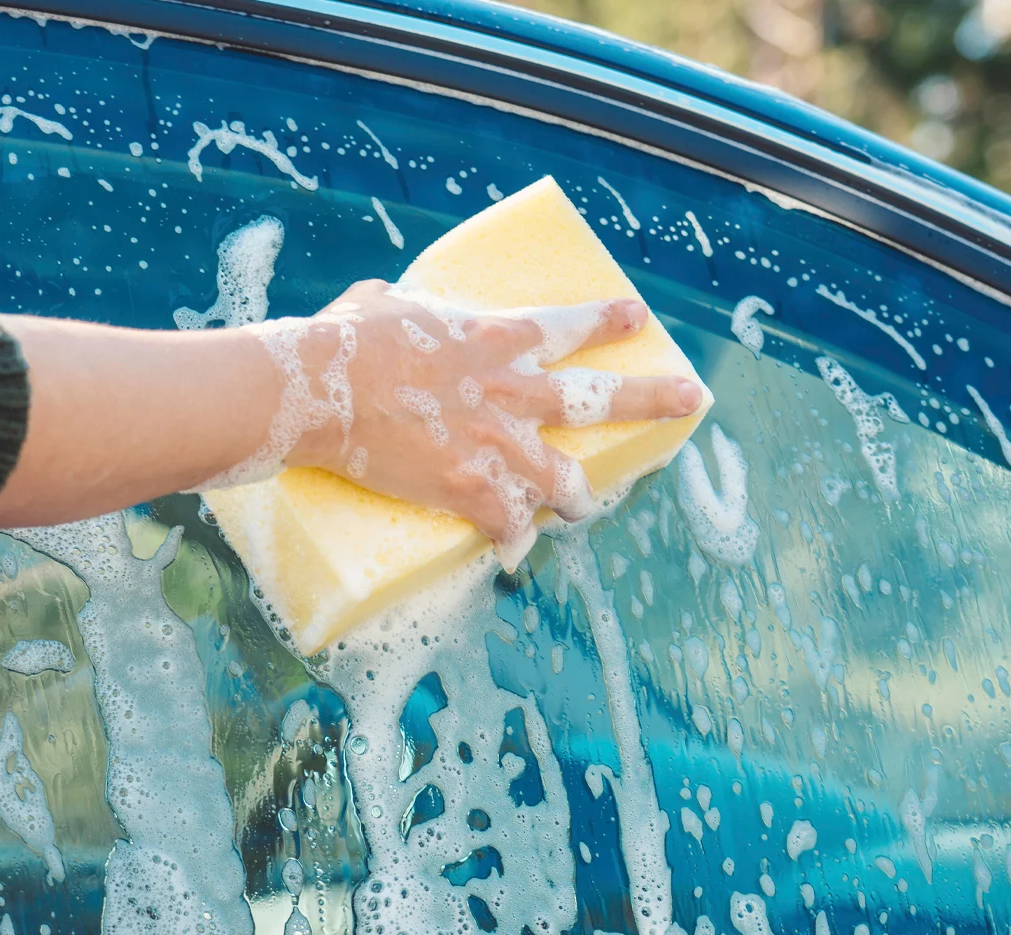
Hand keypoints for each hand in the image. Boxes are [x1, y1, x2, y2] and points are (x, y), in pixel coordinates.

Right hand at [256, 279, 702, 567]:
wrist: (319, 390)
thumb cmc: (343, 340)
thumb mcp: (379, 303)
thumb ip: (400, 305)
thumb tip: (385, 303)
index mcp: (496, 338)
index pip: (570, 327)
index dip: (607, 322)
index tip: (637, 317)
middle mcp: (512, 391)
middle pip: (600, 399)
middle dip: (652, 397)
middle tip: (691, 398)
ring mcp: (496, 444)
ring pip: (563, 479)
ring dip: (578, 495)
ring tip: (590, 505)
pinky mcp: (469, 489)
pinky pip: (507, 526)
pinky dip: (510, 542)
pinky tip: (514, 556)